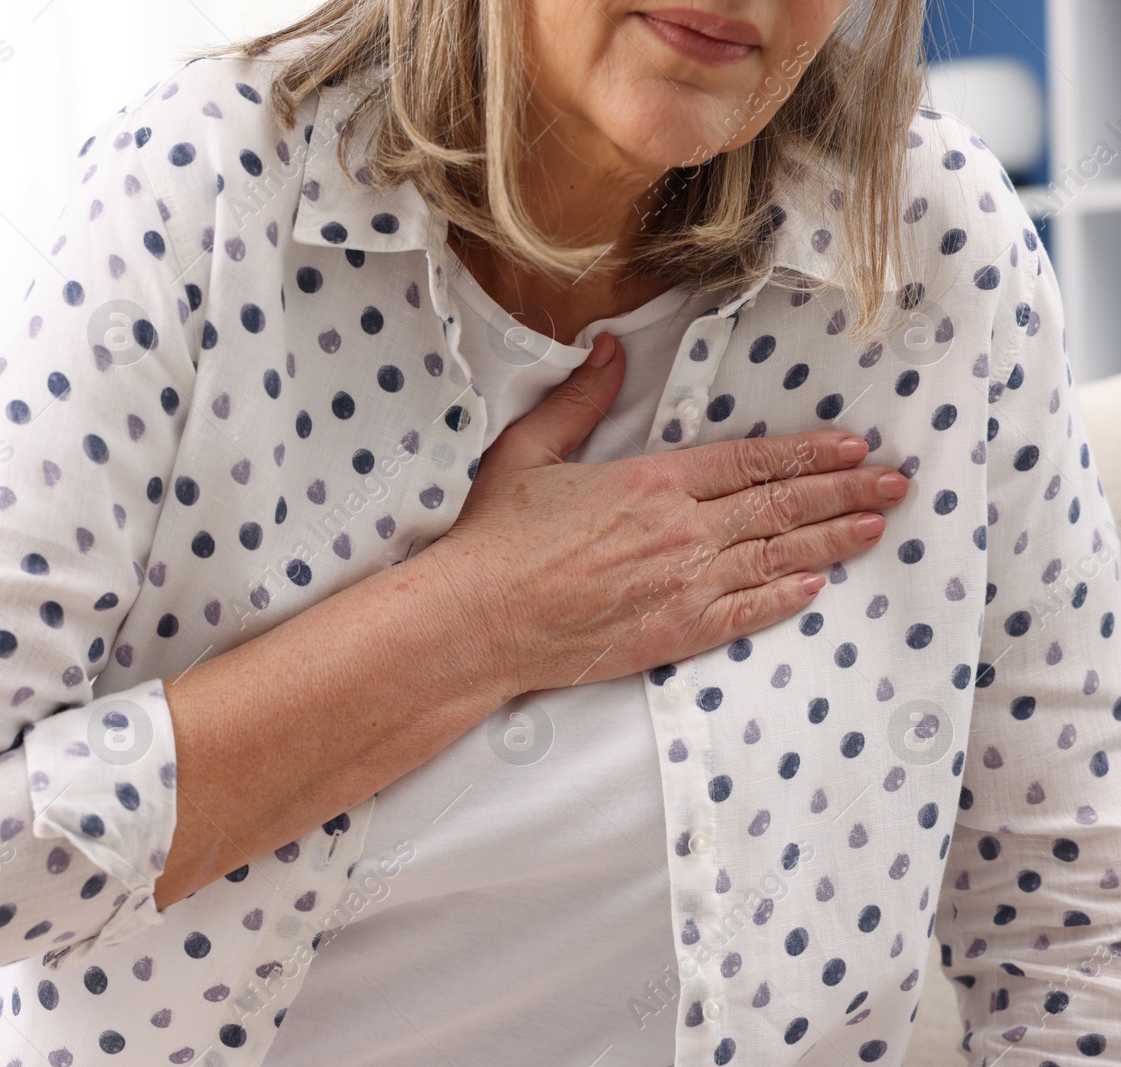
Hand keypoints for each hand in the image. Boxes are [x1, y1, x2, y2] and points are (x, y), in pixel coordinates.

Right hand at [420, 331, 909, 697]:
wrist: (477, 620)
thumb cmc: (497, 537)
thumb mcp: (529, 450)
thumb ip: (579, 399)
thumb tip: (611, 349)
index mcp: (652, 481)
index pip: (750, 462)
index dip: (807, 454)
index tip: (852, 445)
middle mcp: (681, 532)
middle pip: (780, 507)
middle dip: (845, 491)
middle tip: (897, 483)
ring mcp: (683, 587)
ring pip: (776, 556)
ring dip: (833, 539)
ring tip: (878, 525)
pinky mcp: (674, 634)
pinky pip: (747, 612)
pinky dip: (786, 597)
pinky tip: (817, 585)